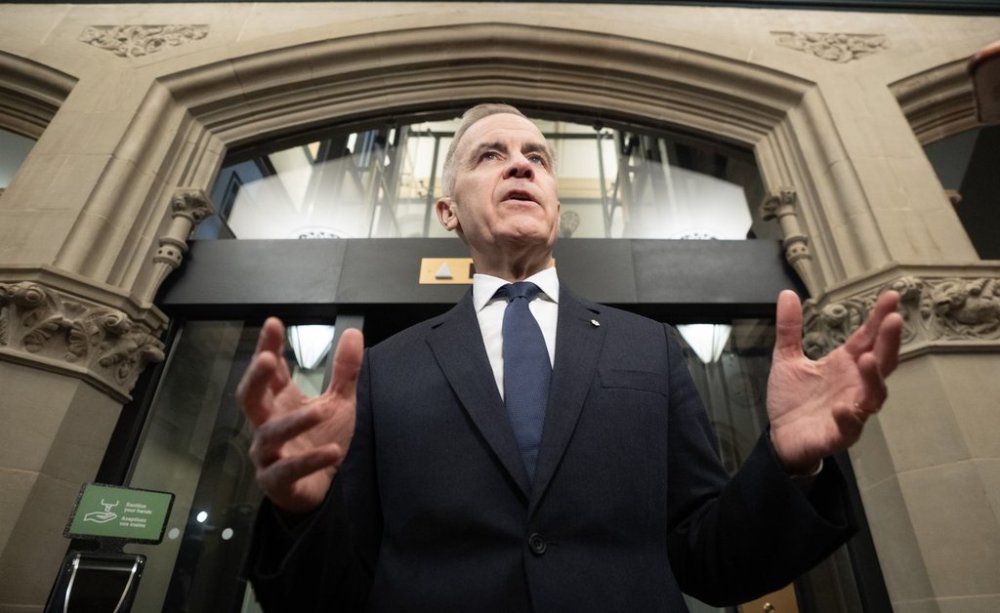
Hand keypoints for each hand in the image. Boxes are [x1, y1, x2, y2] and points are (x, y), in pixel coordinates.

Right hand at [236, 317, 363, 513]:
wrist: (318, 488)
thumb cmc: (320, 439)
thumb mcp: (339, 402)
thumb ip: (345, 370)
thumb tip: (354, 332)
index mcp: (278, 401)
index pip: (268, 371)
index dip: (267, 347)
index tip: (273, 324)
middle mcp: (266, 423)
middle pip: (248, 398)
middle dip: (254, 378)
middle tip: (266, 359)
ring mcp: (268, 453)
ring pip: (269, 435)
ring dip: (295, 422)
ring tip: (323, 411)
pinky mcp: (276, 480)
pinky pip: (288, 470)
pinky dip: (310, 461)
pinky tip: (332, 451)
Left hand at [767, 290, 902, 473]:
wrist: (781, 436)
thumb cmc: (793, 398)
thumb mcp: (786, 358)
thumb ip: (789, 328)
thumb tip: (787, 294)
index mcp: (844, 364)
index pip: (867, 337)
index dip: (879, 318)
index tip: (891, 296)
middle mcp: (854, 385)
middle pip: (881, 361)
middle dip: (888, 341)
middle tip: (893, 319)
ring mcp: (852, 409)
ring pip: (874, 394)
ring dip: (873, 377)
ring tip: (867, 358)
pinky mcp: (840, 433)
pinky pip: (850, 426)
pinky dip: (849, 416)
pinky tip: (843, 407)